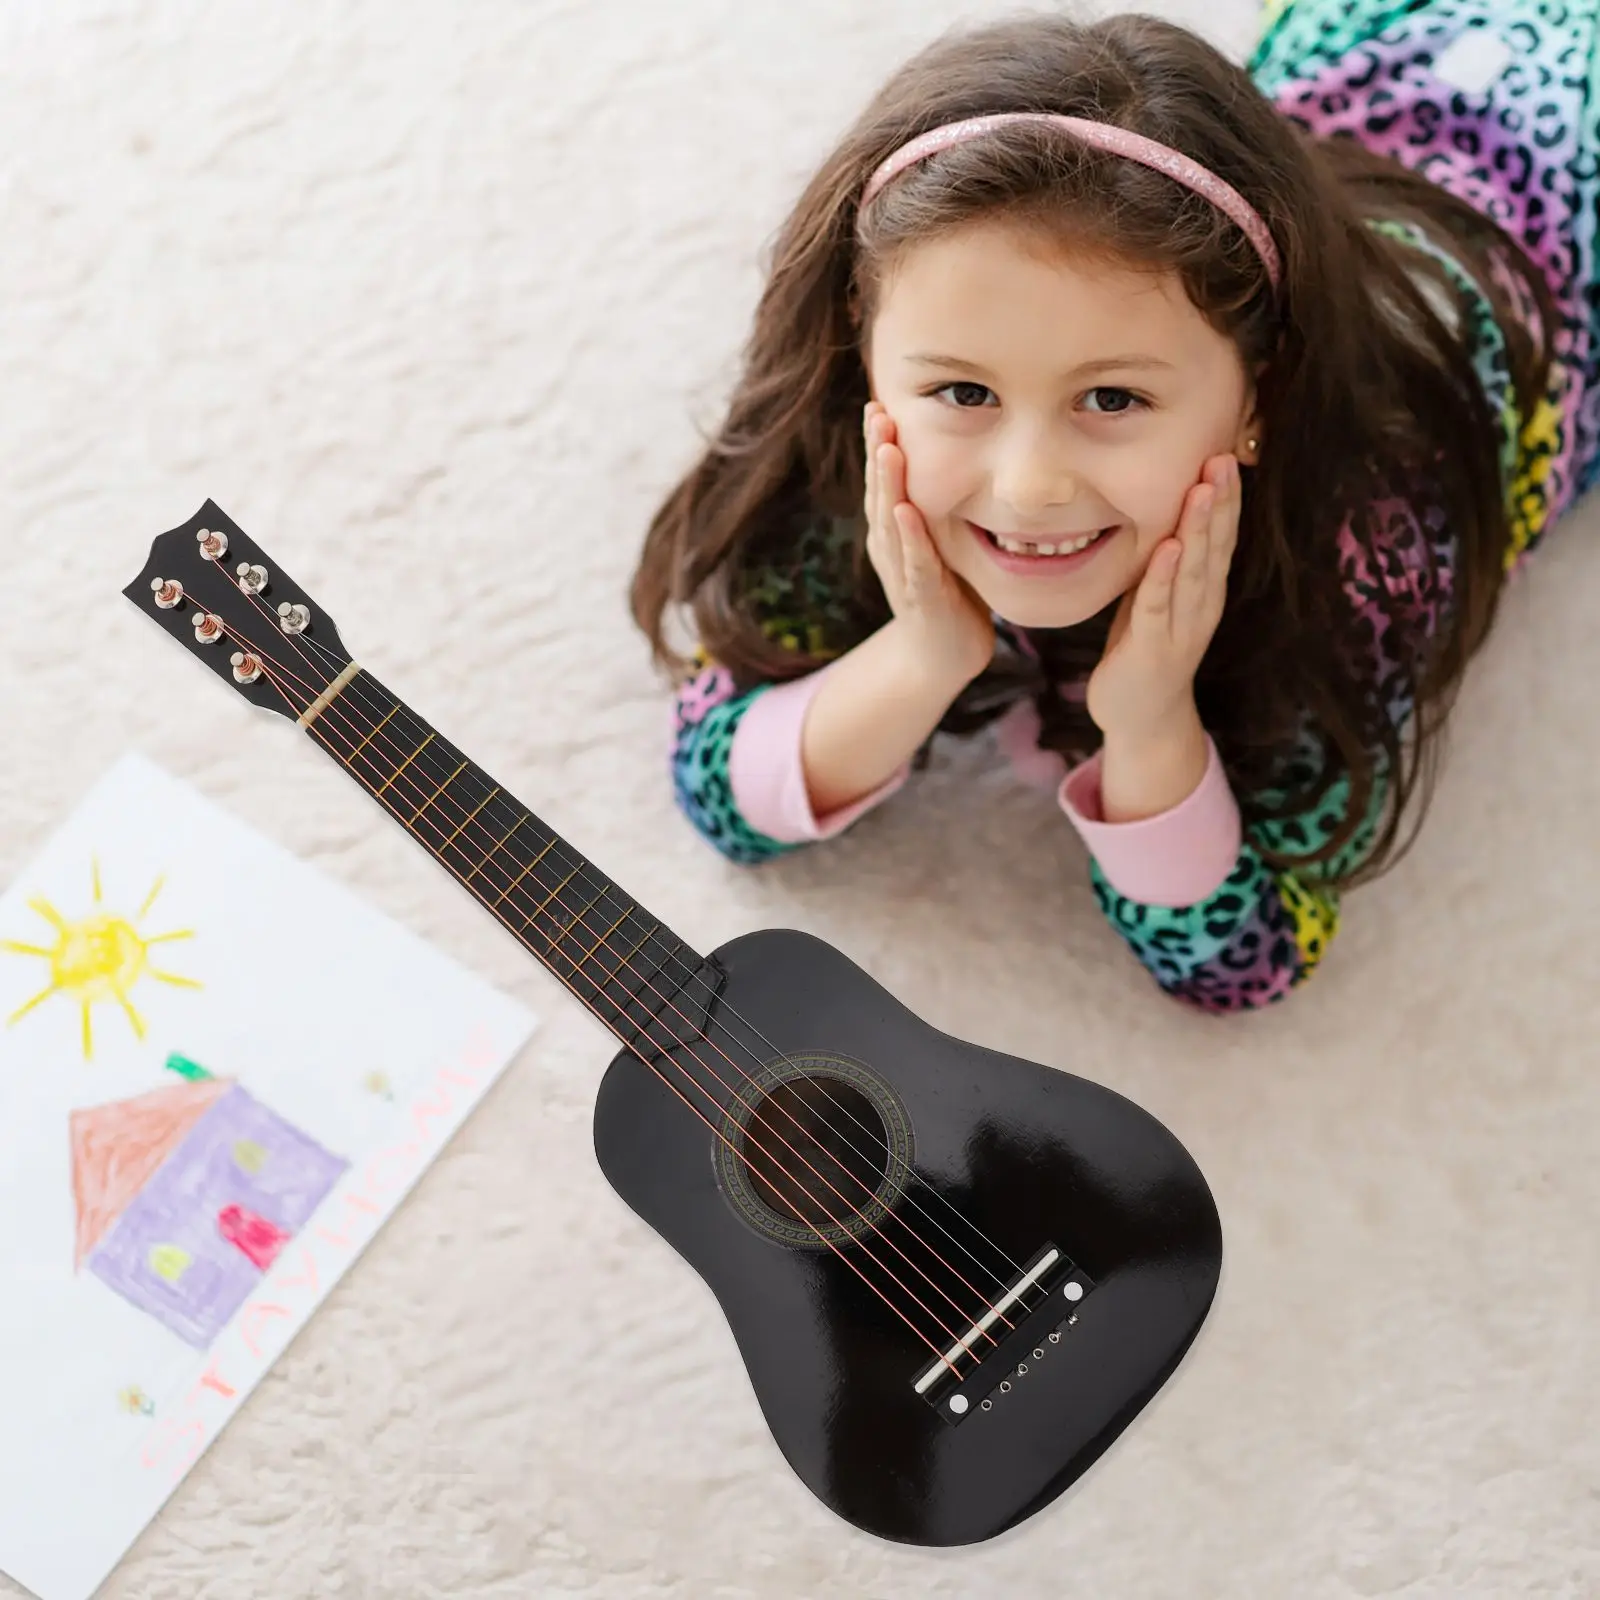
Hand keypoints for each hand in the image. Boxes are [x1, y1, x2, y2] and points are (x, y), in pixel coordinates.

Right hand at [863, 401, 993, 684]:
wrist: (941, 659)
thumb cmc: (949, 597)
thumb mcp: (943, 544)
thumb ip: (942, 510)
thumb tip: (968, 461)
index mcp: (894, 534)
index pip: (885, 482)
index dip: (879, 445)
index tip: (879, 406)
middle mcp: (891, 549)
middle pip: (880, 493)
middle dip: (877, 452)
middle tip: (875, 411)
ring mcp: (902, 573)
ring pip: (890, 522)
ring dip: (888, 485)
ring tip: (886, 448)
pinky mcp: (921, 598)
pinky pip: (914, 563)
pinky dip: (909, 537)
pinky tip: (905, 511)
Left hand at [1086, 453, 1240, 742]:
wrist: (1142, 720)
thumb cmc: (1144, 650)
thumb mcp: (1156, 598)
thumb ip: (1164, 562)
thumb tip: (1163, 511)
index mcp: (1203, 591)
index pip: (1220, 537)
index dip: (1225, 498)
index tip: (1225, 453)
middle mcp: (1200, 606)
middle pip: (1214, 547)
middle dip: (1220, 502)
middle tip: (1223, 458)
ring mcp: (1180, 630)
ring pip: (1192, 572)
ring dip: (1198, 530)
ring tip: (1203, 490)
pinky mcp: (1151, 650)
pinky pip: (1156, 607)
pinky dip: (1163, 577)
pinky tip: (1168, 548)